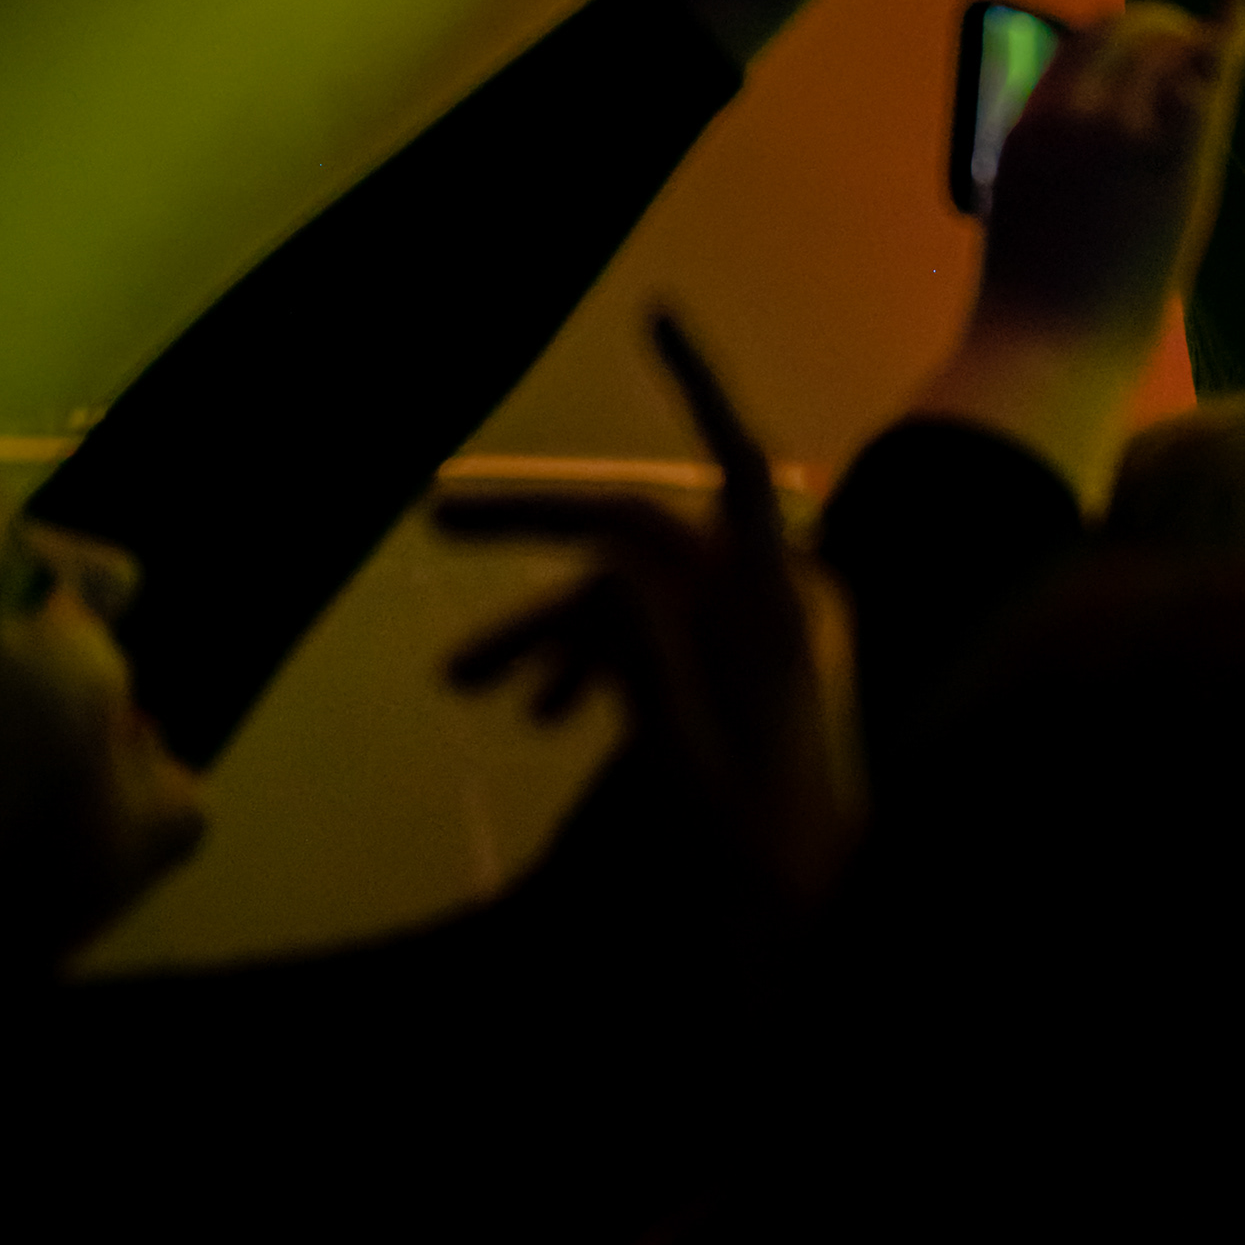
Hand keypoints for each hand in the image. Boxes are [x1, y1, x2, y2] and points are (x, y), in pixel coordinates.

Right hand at [437, 308, 861, 905]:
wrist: (815, 929)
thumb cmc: (757, 862)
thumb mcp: (687, 769)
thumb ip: (649, 665)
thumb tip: (609, 566)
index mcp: (778, 606)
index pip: (737, 462)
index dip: (701, 383)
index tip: (655, 314)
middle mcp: (774, 602)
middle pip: (642, 529)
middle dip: (532, 535)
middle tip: (429, 524)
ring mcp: (759, 637)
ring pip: (634, 593)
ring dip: (545, 627)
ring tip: (461, 688)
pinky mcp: (742, 677)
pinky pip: (655, 639)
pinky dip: (592, 663)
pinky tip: (535, 719)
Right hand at [903, 0, 1244, 509]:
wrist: (1047, 351)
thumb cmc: (1034, 305)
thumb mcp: (1023, 212)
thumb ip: (1052, 163)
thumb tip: (1076, 155)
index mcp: (1029, 123)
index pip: (1082, 42)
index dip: (1123, 31)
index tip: (1151, 37)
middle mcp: (1073, 111)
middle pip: (1130, 30)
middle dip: (1168, 28)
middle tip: (1201, 42)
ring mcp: (1121, 129)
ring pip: (1172, 47)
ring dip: (1203, 43)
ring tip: (1232, 44)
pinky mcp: (1173, 159)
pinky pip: (1208, 76)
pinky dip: (1233, 40)